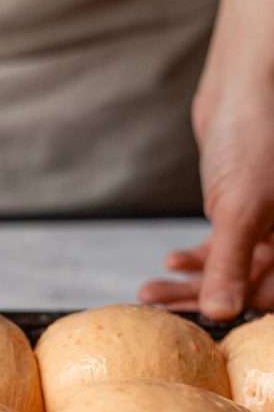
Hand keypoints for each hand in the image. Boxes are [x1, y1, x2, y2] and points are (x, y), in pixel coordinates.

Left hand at [139, 38, 273, 318]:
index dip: (242, 313)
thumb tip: (220, 314)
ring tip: (150, 293)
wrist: (245, 87)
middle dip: (203, 301)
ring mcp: (270, 229)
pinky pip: (223, 249)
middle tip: (162, 312)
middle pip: (251, 289)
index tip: (199, 325)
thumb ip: (230, 264)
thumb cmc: (256, 138)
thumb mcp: (241, 208)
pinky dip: (197, 258)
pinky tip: (170, 262)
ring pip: (232, 270)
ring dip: (191, 283)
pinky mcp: (245, 214)